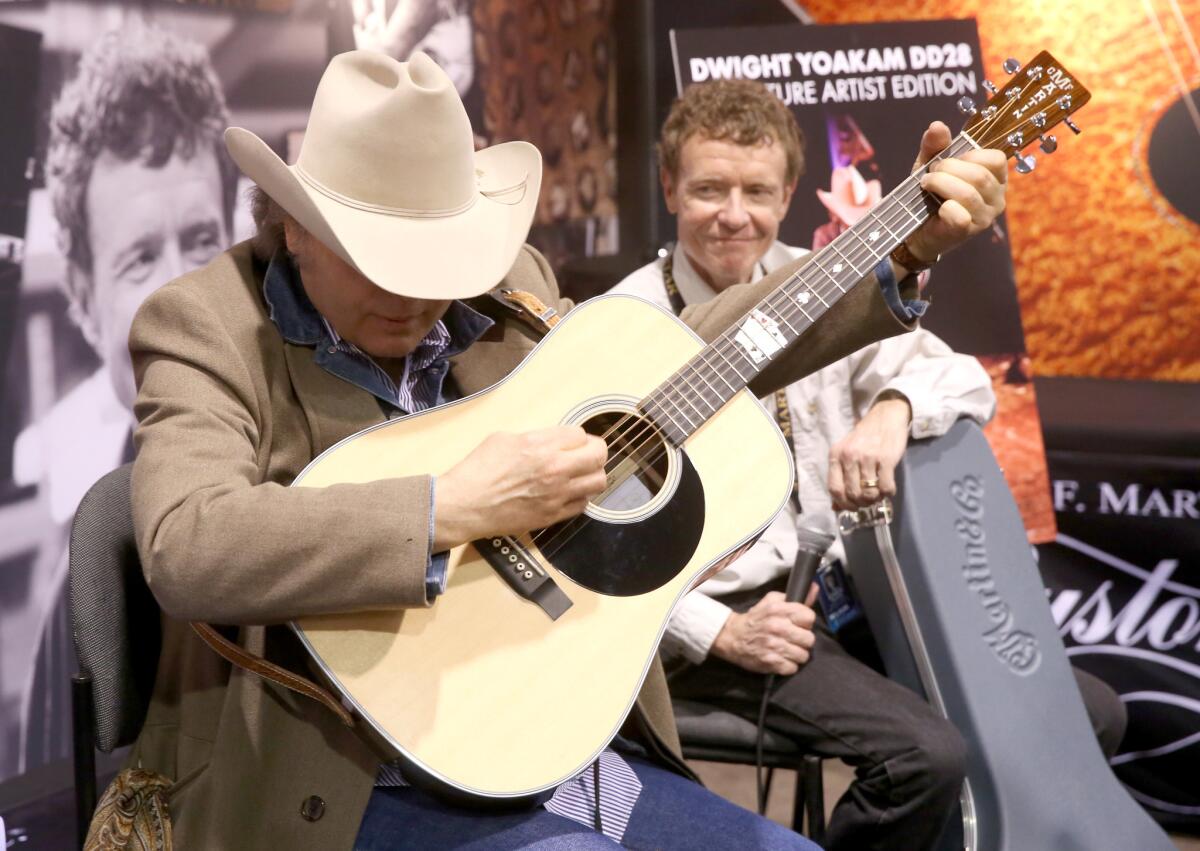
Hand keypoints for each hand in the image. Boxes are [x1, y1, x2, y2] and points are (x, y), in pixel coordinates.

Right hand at [434, 426, 607, 548]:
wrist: (466, 505)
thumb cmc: (478, 469)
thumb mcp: (504, 438)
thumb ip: (534, 437)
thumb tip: (550, 441)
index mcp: (542, 446)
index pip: (581, 434)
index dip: (576, 436)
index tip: (570, 440)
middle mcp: (555, 469)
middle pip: (599, 455)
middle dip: (595, 451)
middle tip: (586, 453)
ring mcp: (557, 495)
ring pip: (598, 482)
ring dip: (592, 474)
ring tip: (580, 474)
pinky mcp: (553, 516)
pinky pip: (583, 504)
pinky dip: (580, 496)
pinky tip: (567, 492)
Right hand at [710, 591, 815, 675]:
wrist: (732, 636)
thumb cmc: (755, 619)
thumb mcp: (772, 602)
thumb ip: (795, 598)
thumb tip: (815, 588)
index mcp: (779, 610)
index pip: (809, 617)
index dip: (805, 623)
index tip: (798, 625)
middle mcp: (778, 627)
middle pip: (809, 639)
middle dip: (802, 640)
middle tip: (793, 639)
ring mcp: (774, 646)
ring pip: (803, 655)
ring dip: (796, 655)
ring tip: (786, 650)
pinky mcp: (771, 662)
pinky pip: (792, 668)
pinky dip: (788, 666)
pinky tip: (780, 659)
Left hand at [828, 395, 910, 509]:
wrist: (886, 417)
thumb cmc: (864, 437)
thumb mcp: (847, 453)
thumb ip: (840, 477)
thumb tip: (836, 508)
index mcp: (835, 455)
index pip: (834, 488)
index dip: (843, 503)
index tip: (852, 507)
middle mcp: (849, 456)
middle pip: (852, 494)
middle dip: (861, 503)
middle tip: (868, 501)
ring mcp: (868, 457)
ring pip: (869, 493)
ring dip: (875, 499)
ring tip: (878, 494)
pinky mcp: (886, 458)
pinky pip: (885, 487)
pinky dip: (887, 493)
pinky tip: (888, 489)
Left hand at [902, 121, 1007, 264]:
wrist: (917, 230)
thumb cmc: (930, 195)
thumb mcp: (931, 165)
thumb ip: (935, 146)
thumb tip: (937, 126)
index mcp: (995, 178)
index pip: (996, 158)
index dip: (969, 155)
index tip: (947, 160)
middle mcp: (997, 198)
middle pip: (979, 175)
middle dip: (948, 168)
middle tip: (930, 174)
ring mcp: (986, 216)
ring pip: (969, 193)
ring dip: (940, 184)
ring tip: (927, 185)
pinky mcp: (970, 231)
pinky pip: (960, 215)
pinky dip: (944, 208)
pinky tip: (936, 209)